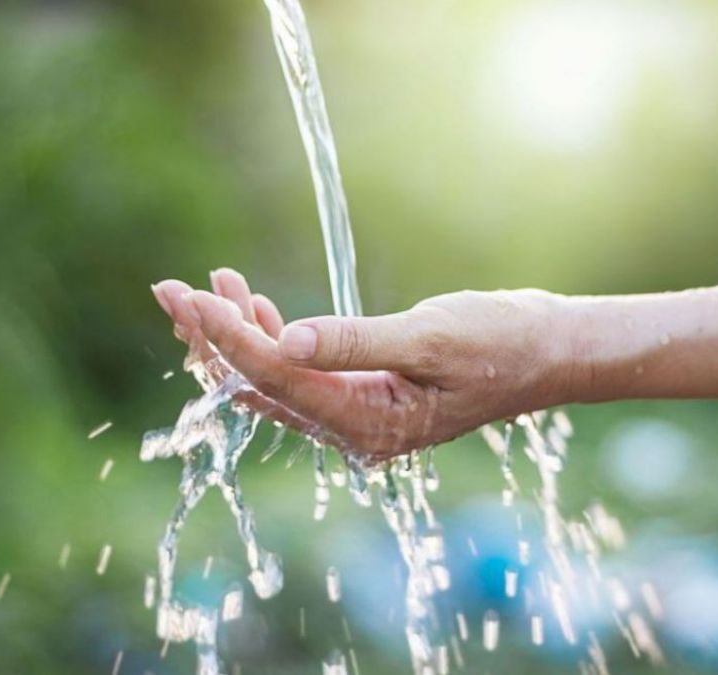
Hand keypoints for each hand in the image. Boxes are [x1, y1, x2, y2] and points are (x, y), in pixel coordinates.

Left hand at [151, 269, 579, 457]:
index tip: (188, 297)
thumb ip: (356, 341)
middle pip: (259, 389)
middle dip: (212, 340)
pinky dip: (269, 337)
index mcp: (369, 425)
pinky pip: (297, 373)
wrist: (548, 350)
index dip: (228, 338)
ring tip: (208, 284)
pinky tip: (252, 302)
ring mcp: (355, 415)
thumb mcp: (432, 337)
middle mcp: (353, 430)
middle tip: (169, 290)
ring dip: (237, 334)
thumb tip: (283, 340)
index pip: (277, 380)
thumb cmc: (503, 342)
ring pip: (272, 381)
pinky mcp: (360, 394)